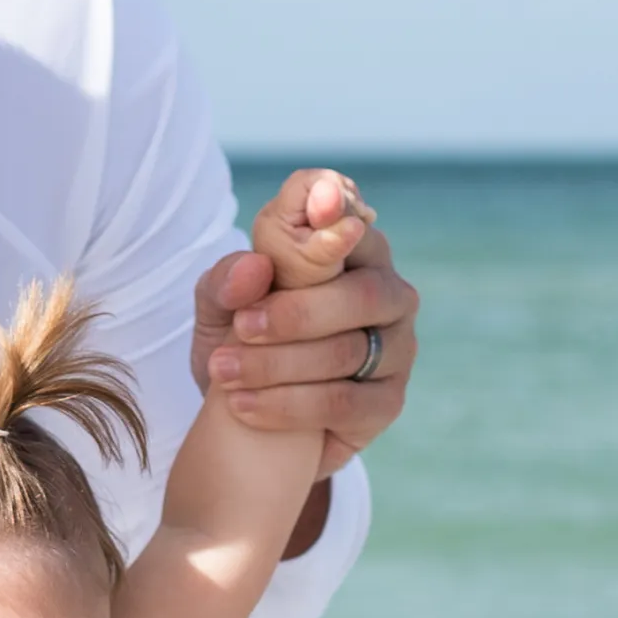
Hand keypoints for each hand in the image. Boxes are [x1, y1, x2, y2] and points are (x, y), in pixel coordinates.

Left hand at [191, 170, 417, 473]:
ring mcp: (396, 348)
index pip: (351, 218)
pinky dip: (287, 405)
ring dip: (277, 364)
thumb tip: (254, 268)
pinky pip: (343, 403)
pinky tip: (242, 405)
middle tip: (242, 327)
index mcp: (354, 250)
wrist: (245, 416)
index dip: (337, 211)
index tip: (320, 201)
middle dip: (296, 313)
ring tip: (223, 370)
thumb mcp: (220, 307)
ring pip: (347, 351)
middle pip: (362, 294)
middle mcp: (388, 293)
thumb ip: (227, 278)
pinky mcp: (387, 402)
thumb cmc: (244, 341)